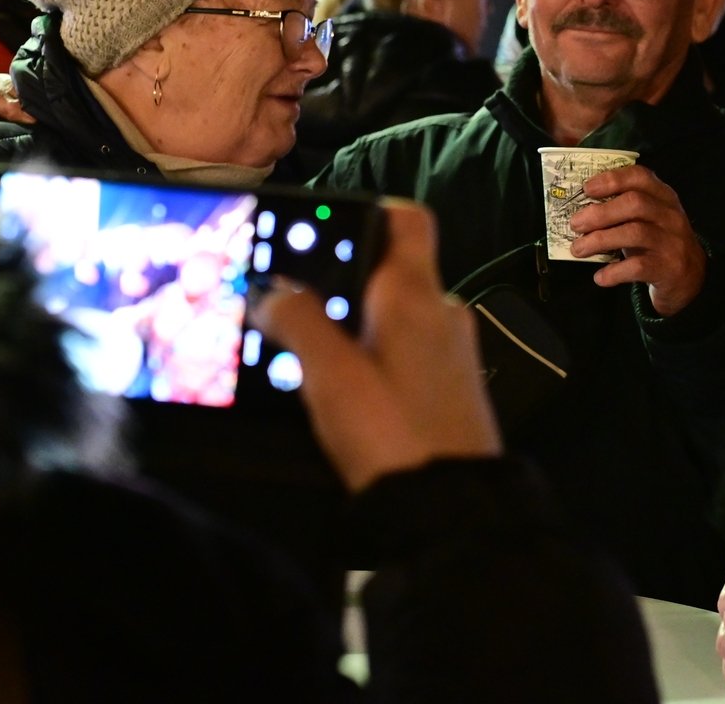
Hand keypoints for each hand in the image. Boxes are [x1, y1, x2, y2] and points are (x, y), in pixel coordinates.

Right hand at [248, 201, 502, 491]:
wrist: (451, 511)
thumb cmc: (394, 437)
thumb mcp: (330, 376)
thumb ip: (298, 323)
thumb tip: (273, 291)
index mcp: (416, 295)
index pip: (407, 220)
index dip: (365, 212)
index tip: (319, 228)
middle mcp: (442, 313)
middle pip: (389, 270)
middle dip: (339, 281)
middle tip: (288, 302)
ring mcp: (450, 353)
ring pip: (393, 316)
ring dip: (351, 325)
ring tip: (301, 353)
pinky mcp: (448, 391)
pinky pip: (404, 353)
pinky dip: (370, 357)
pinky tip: (338, 390)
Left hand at [568, 164, 706, 317]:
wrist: (690, 276)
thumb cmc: (658, 241)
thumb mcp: (648, 219)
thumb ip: (622, 210)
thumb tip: (579, 210)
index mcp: (663, 196)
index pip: (640, 177)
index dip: (612, 179)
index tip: (586, 188)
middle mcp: (670, 216)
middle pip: (634, 203)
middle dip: (600, 212)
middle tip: (575, 223)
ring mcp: (672, 242)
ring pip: (634, 233)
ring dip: (600, 240)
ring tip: (578, 249)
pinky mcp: (668, 268)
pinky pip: (638, 266)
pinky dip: (614, 272)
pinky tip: (600, 277)